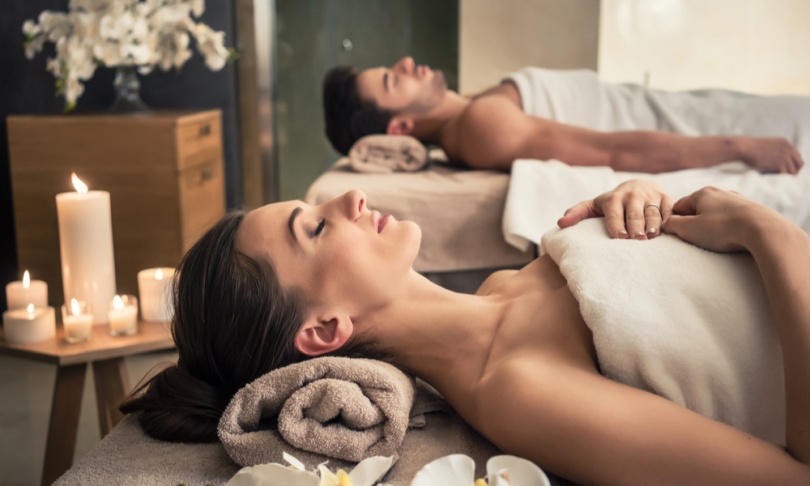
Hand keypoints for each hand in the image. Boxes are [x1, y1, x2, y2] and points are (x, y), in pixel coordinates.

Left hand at [558, 179, 673, 238]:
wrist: (639, 186)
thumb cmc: (612, 204)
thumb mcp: (594, 206)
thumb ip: (577, 213)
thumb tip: (560, 224)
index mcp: (614, 198)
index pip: (614, 212)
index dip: (616, 224)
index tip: (619, 237)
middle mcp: (633, 195)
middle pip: (634, 212)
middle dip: (635, 225)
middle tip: (636, 239)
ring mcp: (651, 196)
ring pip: (653, 211)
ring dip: (653, 224)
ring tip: (652, 236)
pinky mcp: (667, 199)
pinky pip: (670, 209)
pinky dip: (669, 219)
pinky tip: (669, 230)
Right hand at [661, 186, 784, 251]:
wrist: (763, 229)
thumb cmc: (723, 229)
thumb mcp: (689, 229)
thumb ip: (672, 225)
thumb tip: (665, 223)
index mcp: (702, 194)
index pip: (679, 206)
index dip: (675, 221)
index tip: (677, 234)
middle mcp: (720, 192)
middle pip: (699, 209)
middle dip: (695, 223)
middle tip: (697, 240)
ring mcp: (738, 200)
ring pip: (717, 213)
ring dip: (713, 226)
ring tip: (717, 241)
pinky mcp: (753, 210)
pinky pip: (733, 219)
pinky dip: (730, 227)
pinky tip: (733, 237)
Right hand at [740, 137, 803, 173]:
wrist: (745, 148)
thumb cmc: (751, 149)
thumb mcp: (768, 146)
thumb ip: (777, 151)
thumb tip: (779, 163)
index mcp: (786, 143)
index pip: (797, 156)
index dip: (793, 164)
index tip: (787, 170)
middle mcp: (788, 149)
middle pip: (799, 164)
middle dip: (794, 171)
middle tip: (785, 176)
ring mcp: (785, 156)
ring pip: (794, 171)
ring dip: (787, 176)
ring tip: (778, 178)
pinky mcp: (779, 164)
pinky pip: (786, 175)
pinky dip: (781, 178)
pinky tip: (775, 179)